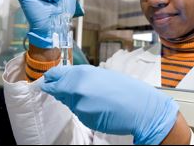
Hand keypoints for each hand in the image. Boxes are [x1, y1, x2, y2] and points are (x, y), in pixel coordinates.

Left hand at [40, 65, 179, 144]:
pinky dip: (85, 110)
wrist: (144, 110)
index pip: (53, 75)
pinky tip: (100, 107)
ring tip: (96, 99)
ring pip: (68, 102)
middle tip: (75, 92)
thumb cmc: (130, 91)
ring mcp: (78, 105)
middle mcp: (75, 88)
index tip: (49, 80)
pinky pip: (79, 112)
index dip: (51, 78)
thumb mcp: (105, 75)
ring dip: (76, 101)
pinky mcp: (83, 119)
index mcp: (81, 73)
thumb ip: (83, 77)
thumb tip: (68, 81)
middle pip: (56, 90)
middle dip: (62, 91)